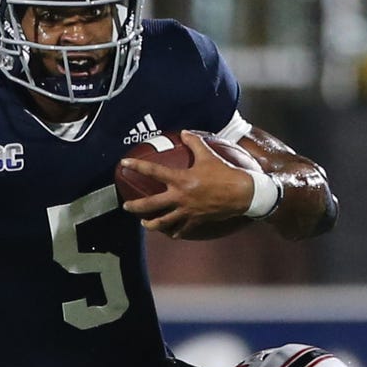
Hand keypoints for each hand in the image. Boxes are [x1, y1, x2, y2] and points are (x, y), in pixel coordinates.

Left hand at [120, 131, 253, 237]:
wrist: (242, 193)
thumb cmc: (224, 173)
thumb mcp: (208, 155)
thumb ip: (194, 143)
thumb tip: (185, 132)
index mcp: (181, 179)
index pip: (153, 171)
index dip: (137, 166)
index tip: (124, 164)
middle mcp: (180, 197)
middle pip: (151, 205)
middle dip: (135, 206)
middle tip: (126, 206)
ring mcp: (187, 211)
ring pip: (164, 222)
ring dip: (151, 224)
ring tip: (144, 224)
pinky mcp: (197, 220)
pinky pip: (183, 229)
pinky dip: (176, 232)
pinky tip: (172, 234)